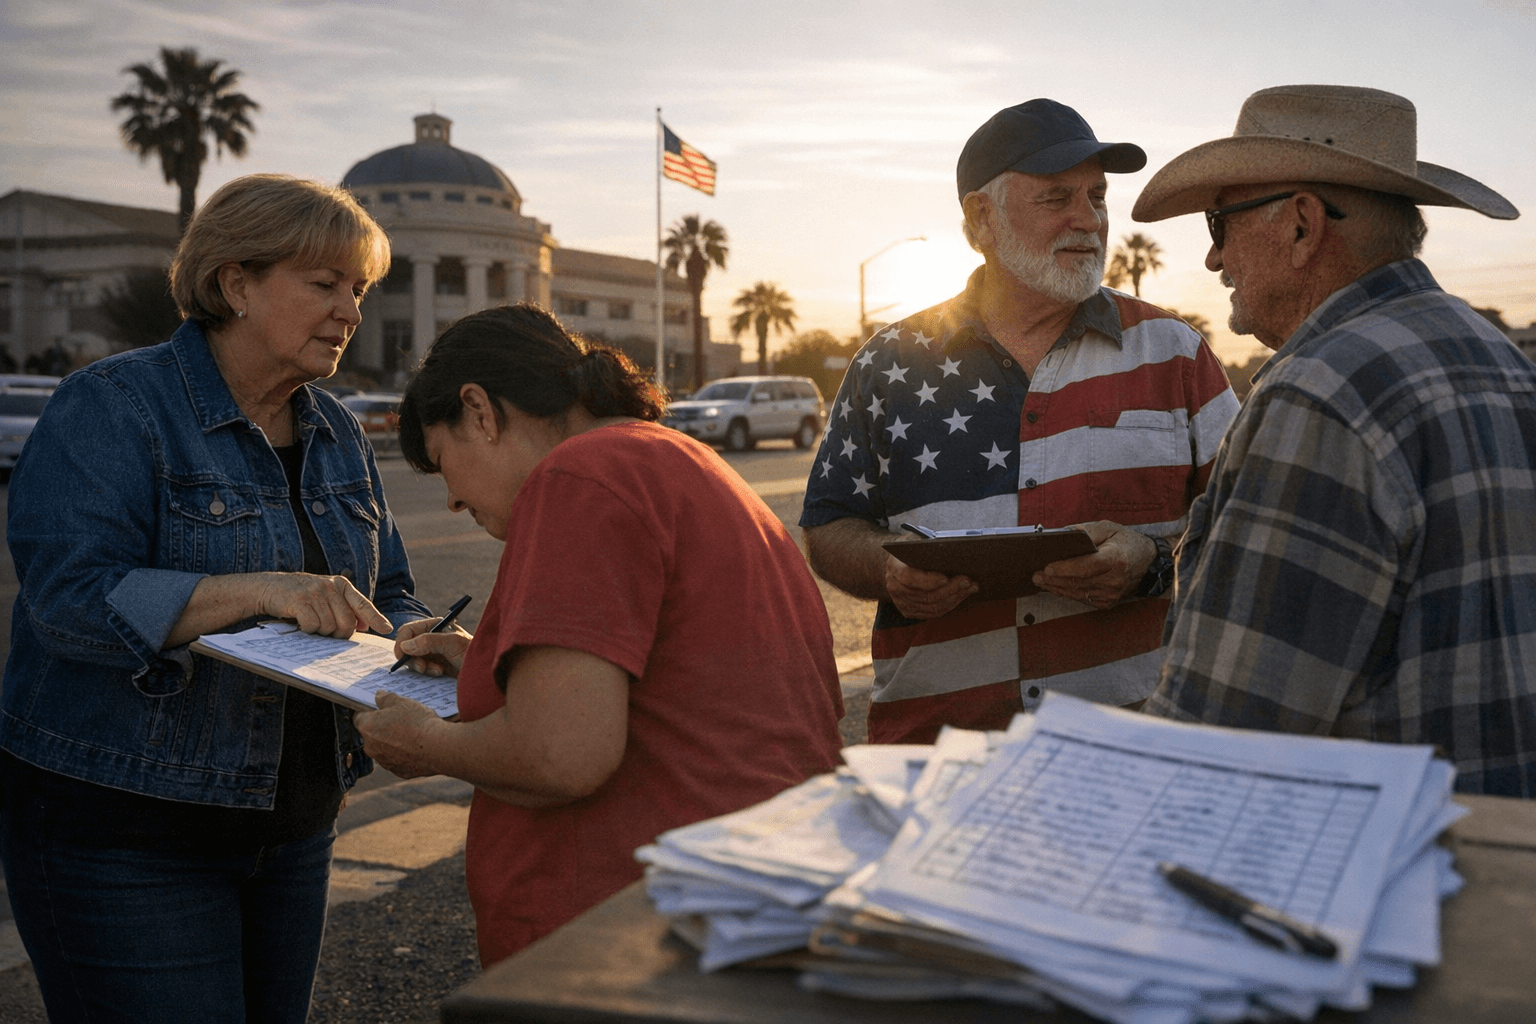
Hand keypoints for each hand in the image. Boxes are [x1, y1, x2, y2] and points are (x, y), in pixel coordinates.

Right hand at [256, 573, 391, 636]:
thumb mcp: (326, 597)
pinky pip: (313, 625)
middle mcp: (331, 586)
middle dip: (339, 634)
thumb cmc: (302, 597)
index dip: (376, 618)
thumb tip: (364, 627)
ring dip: (321, 632)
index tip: (387, 629)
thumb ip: (345, 609)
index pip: (363, 604)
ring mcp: (315, 592)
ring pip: (330, 626)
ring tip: (311, 624)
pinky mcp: (300, 600)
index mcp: (341, 585)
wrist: (270, 587)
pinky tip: (301, 623)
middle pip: (347, 622)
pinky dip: (308, 630)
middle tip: (326, 632)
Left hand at [354, 691, 447, 777]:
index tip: (379, 709)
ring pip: (384, 749)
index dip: (369, 712)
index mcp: (367, 727)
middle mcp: (371, 747)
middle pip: (371, 735)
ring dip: (393, 742)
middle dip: (382, 728)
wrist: (437, 747)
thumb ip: (385, 698)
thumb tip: (379, 696)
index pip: (359, 717)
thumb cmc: (417, 722)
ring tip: (412, 734)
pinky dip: (404, 754)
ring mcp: (384, 762)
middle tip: (399, 720)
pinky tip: (417, 746)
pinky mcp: (398, 771)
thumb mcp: (401, 701)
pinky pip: (398, 760)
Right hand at [392, 617, 471, 676]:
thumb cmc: (473, 652)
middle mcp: (431, 637)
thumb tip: (405, 645)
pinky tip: (440, 672)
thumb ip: (429, 641)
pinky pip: (421, 668)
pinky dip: (427, 672)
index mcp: (435, 626)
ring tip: (437, 670)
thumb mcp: (453, 644)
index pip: (409, 630)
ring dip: (421, 666)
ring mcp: (432, 651)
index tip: (402, 657)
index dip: (402, 642)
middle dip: (413, 658)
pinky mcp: (434, 664)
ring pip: (413, 659)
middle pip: (407, 646)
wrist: (484, 671)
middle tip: (423, 668)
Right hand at [885, 553, 977, 619]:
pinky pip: (933, 612)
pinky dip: (950, 604)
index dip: (928, 580)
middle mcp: (895, 588)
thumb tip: (950, 548)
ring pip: (932, 606)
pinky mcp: (910, 611)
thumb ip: (926, 544)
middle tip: (967, 581)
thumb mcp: (915, 540)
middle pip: (925, 595)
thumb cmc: (911, 549)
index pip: (909, 577)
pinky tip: (962, 594)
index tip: (946, 578)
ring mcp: (902, 602)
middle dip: (950, 589)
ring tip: (970, 587)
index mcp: (894, 567)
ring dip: (954, 597)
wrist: (897, 563)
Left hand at [1032, 521, 1157, 609]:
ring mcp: (1112, 594)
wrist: (1148, 561)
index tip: (1048, 567)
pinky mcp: (1108, 602)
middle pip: (1078, 582)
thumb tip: (1061, 535)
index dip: (1065, 568)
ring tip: (1040, 580)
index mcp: (1116, 559)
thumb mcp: (1108, 528)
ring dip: (1056, 587)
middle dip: (1054, 579)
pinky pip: (1082, 599)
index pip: (1087, 567)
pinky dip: (1067, 593)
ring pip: (1077, 593)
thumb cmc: (1125, 541)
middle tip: (1036, 574)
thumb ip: (1085, 531)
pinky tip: (1055, 586)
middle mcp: (1114, 580)